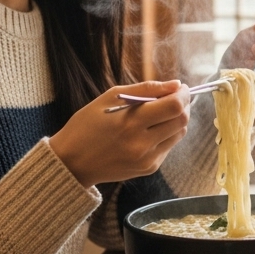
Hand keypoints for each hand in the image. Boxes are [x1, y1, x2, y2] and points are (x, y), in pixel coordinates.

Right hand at [48, 81, 190, 187]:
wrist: (71, 163)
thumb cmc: (87, 125)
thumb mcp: (109, 98)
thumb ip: (146, 89)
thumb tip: (175, 85)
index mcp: (130, 122)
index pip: (174, 106)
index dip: (183, 94)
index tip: (180, 87)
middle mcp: (142, 143)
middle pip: (181, 120)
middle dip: (183, 105)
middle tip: (174, 97)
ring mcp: (147, 159)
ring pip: (179, 134)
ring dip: (177, 119)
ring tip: (162, 112)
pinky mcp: (149, 168)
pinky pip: (168, 146)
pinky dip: (167, 134)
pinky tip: (151, 129)